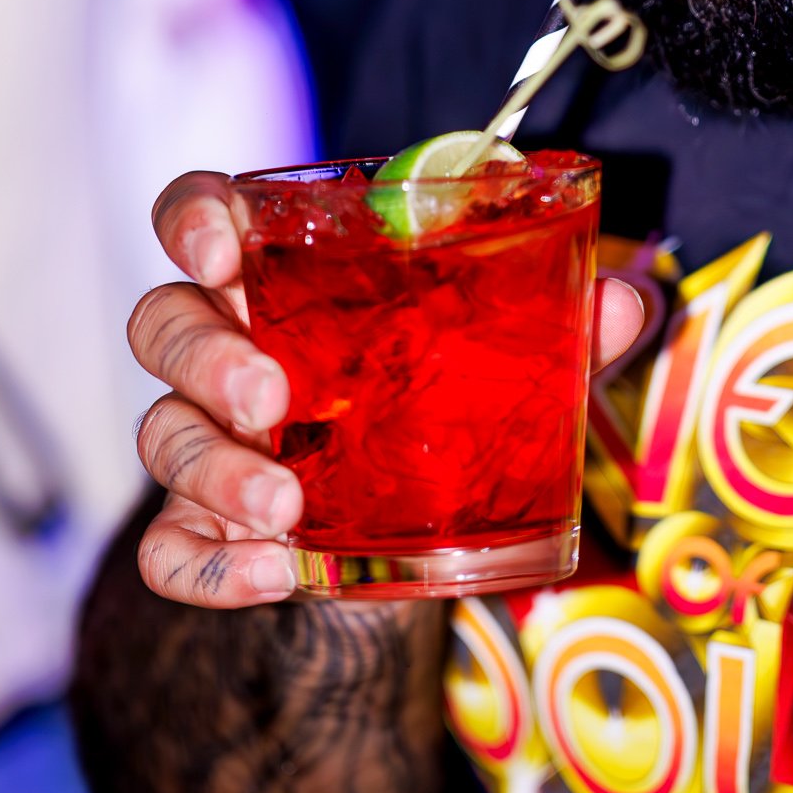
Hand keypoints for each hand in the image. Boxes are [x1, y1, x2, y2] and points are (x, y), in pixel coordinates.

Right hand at [129, 170, 646, 609]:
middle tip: (274, 399)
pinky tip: (274, 575)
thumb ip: (561, 325)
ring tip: (290, 510)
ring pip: (163, 435)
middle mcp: (228, 348)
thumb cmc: (444, 404)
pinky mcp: (211, 529)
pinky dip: (210, 565)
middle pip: (164, 324)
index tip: (224, 245)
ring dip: (217, 471)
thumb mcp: (505, 357)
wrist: (417, 535)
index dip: (194, 219)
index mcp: (284, 278)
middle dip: (208, 357)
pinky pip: (169, 550)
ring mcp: (211, 442)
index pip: (199, 217)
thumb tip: (630, 300)